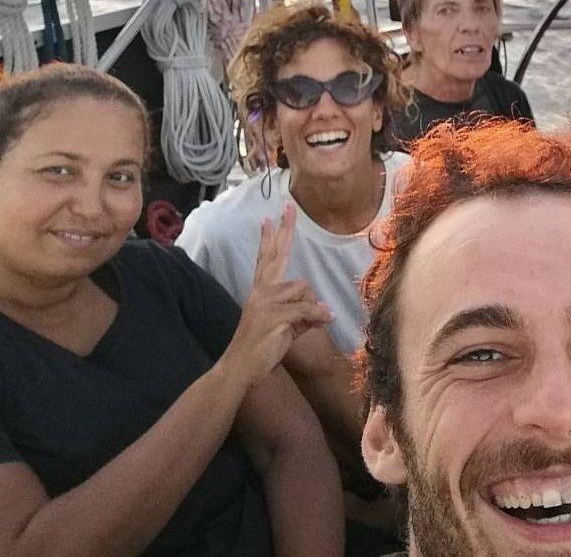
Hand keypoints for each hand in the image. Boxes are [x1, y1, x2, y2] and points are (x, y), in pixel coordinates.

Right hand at [220, 204, 333, 387]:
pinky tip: (324, 321)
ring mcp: (265, 302)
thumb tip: (324, 311)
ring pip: (304, 290)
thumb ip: (305, 314)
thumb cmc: (263, 347)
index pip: (267, 259)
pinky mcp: (273, 315)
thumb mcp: (289, 327)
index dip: (269, 239)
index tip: (269, 217)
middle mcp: (261, 291)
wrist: (242, 368)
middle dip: (284, 230)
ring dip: (311, 308)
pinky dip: (319, 316)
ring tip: (302, 325)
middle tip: (288, 207)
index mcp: (261, 291)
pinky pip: (308, 308)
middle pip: (276, 255)